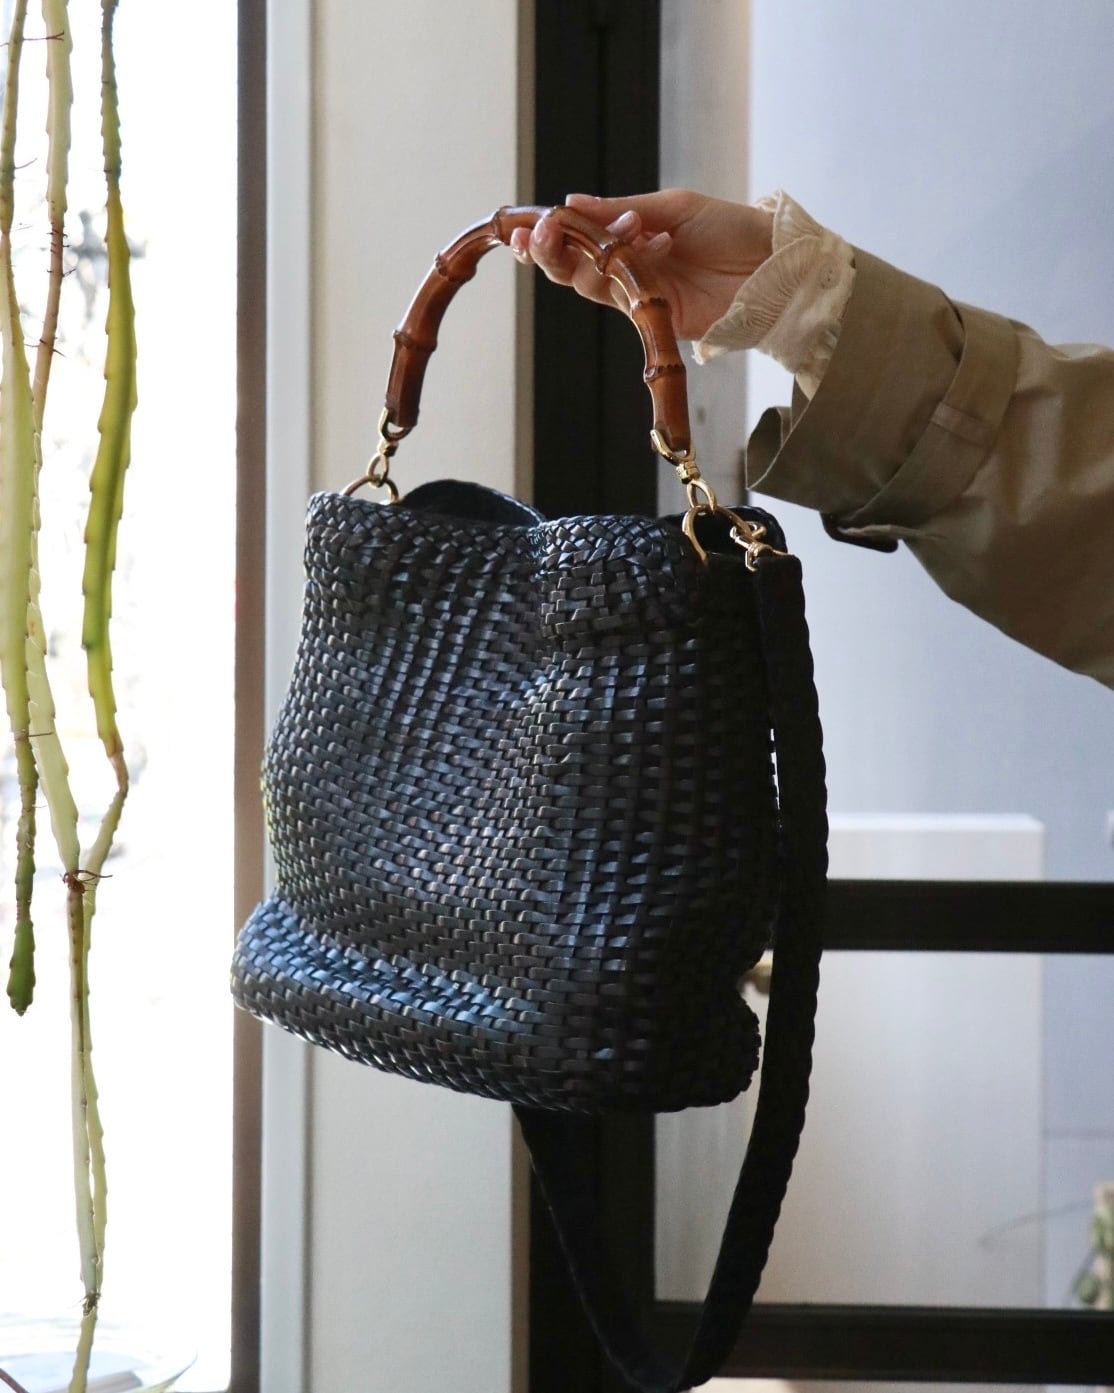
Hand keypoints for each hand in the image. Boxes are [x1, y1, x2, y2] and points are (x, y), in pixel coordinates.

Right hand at [509, 189, 773, 342]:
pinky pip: (619, 297)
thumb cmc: (734, 230)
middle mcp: (631, 265)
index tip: (525, 223)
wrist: (775, 267)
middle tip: (531, 235)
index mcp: (634, 234)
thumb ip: (623, 209)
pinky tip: (623, 242)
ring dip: (570, 261)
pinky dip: (612, 272)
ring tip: (561, 237)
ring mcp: (640, 292)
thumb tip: (570, 202)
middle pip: (574, 264)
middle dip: (547, 251)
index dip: (550, 232)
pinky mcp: (654, 316)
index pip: (580, 236)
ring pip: (588, 283)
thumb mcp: (675, 207)